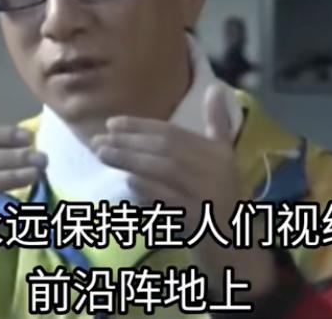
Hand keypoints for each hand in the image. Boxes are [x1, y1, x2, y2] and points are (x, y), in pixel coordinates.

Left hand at [93, 83, 275, 296]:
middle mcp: (215, 169)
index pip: (173, 133)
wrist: (234, 243)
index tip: (112, 123)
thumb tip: (215, 88)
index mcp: (218, 152)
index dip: (141, 126)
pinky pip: (169, 198)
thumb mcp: (223, 157)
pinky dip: (148, 188)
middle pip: (165, 149)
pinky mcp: (198, 217)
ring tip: (102, 154)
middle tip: (97, 140)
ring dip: (130, 160)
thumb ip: (217, 124)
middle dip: (129, 142)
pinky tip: (128, 181)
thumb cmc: (223, 195)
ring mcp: (207, 194)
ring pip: (164, 170)